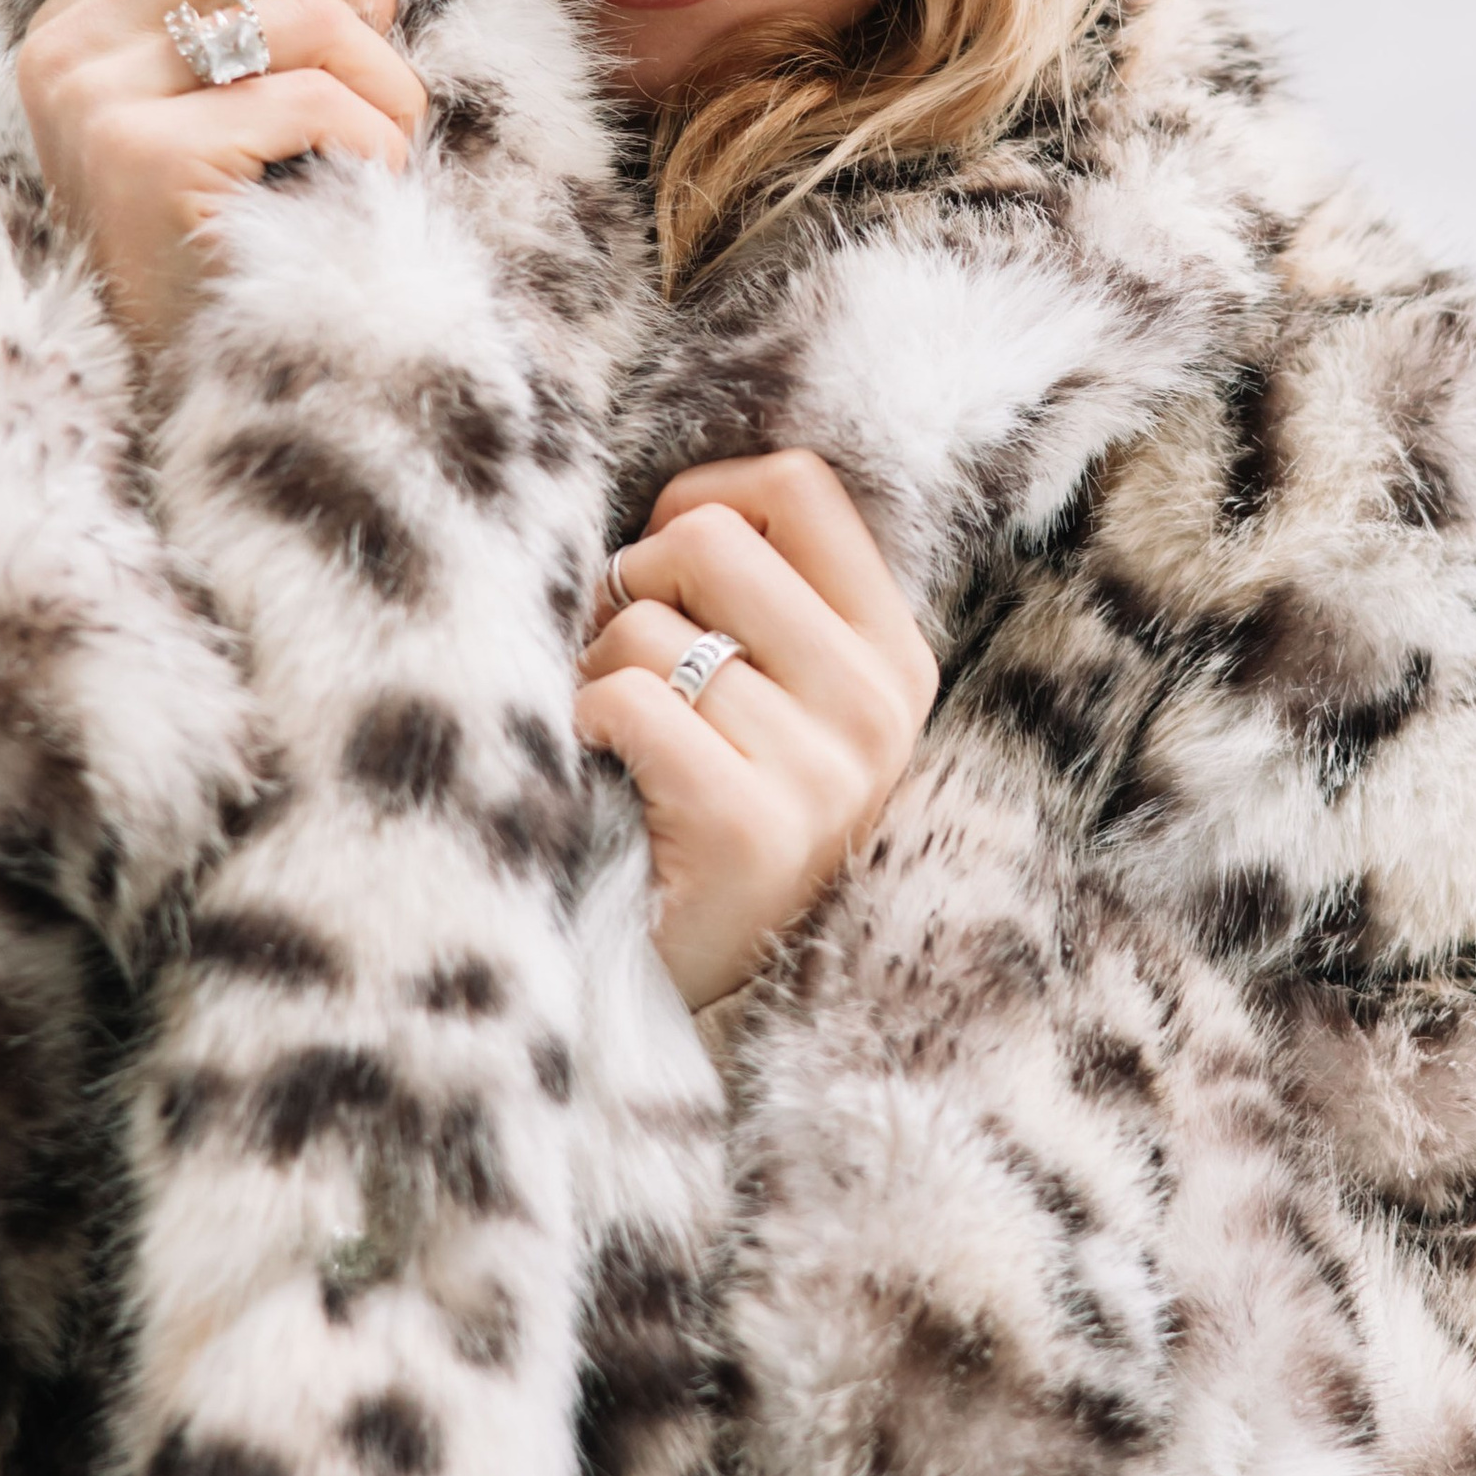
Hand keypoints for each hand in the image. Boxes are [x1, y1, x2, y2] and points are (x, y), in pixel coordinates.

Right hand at [15, 0, 426, 356]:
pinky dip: (379, 148)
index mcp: (79, 19)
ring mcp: (96, 105)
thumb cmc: (244, 248)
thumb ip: (249, 8)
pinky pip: (319, 101)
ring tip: (380, 150)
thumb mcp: (225, 110)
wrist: (208, 404)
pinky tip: (360, 200)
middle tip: (373, 75)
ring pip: (311, 10)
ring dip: (390, 84)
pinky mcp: (147, 164)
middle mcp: (66, 50)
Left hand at [575, 449, 937, 1009]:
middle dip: (634, 585)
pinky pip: (628, 700)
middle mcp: (876, 705)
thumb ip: (750, 598)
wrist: (688, 989)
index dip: (703, 502)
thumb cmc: (704, 811)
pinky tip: (602, 770)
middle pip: (712, 539)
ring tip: (617, 737)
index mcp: (892, 654)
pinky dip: (584, 724)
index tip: (668, 571)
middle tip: (626, 658)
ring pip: (650, 630)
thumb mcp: (772, 697)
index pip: (800, 487)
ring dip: (597, 673)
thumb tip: (660, 510)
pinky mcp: (749, 827)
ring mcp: (822, 771)